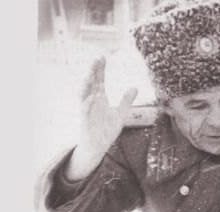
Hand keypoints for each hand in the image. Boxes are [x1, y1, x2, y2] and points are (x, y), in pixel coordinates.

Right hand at [65, 56, 137, 180]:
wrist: (97, 147)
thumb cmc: (106, 130)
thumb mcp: (120, 114)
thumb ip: (126, 101)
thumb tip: (135, 87)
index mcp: (100, 99)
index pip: (99, 80)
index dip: (100, 69)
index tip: (102, 56)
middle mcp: (92, 103)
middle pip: (91, 84)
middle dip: (93, 72)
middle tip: (97, 59)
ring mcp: (88, 112)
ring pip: (84, 95)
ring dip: (87, 85)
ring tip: (91, 74)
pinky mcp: (86, 123)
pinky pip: (85, 112)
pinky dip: (88, 104)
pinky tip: (93, 97)